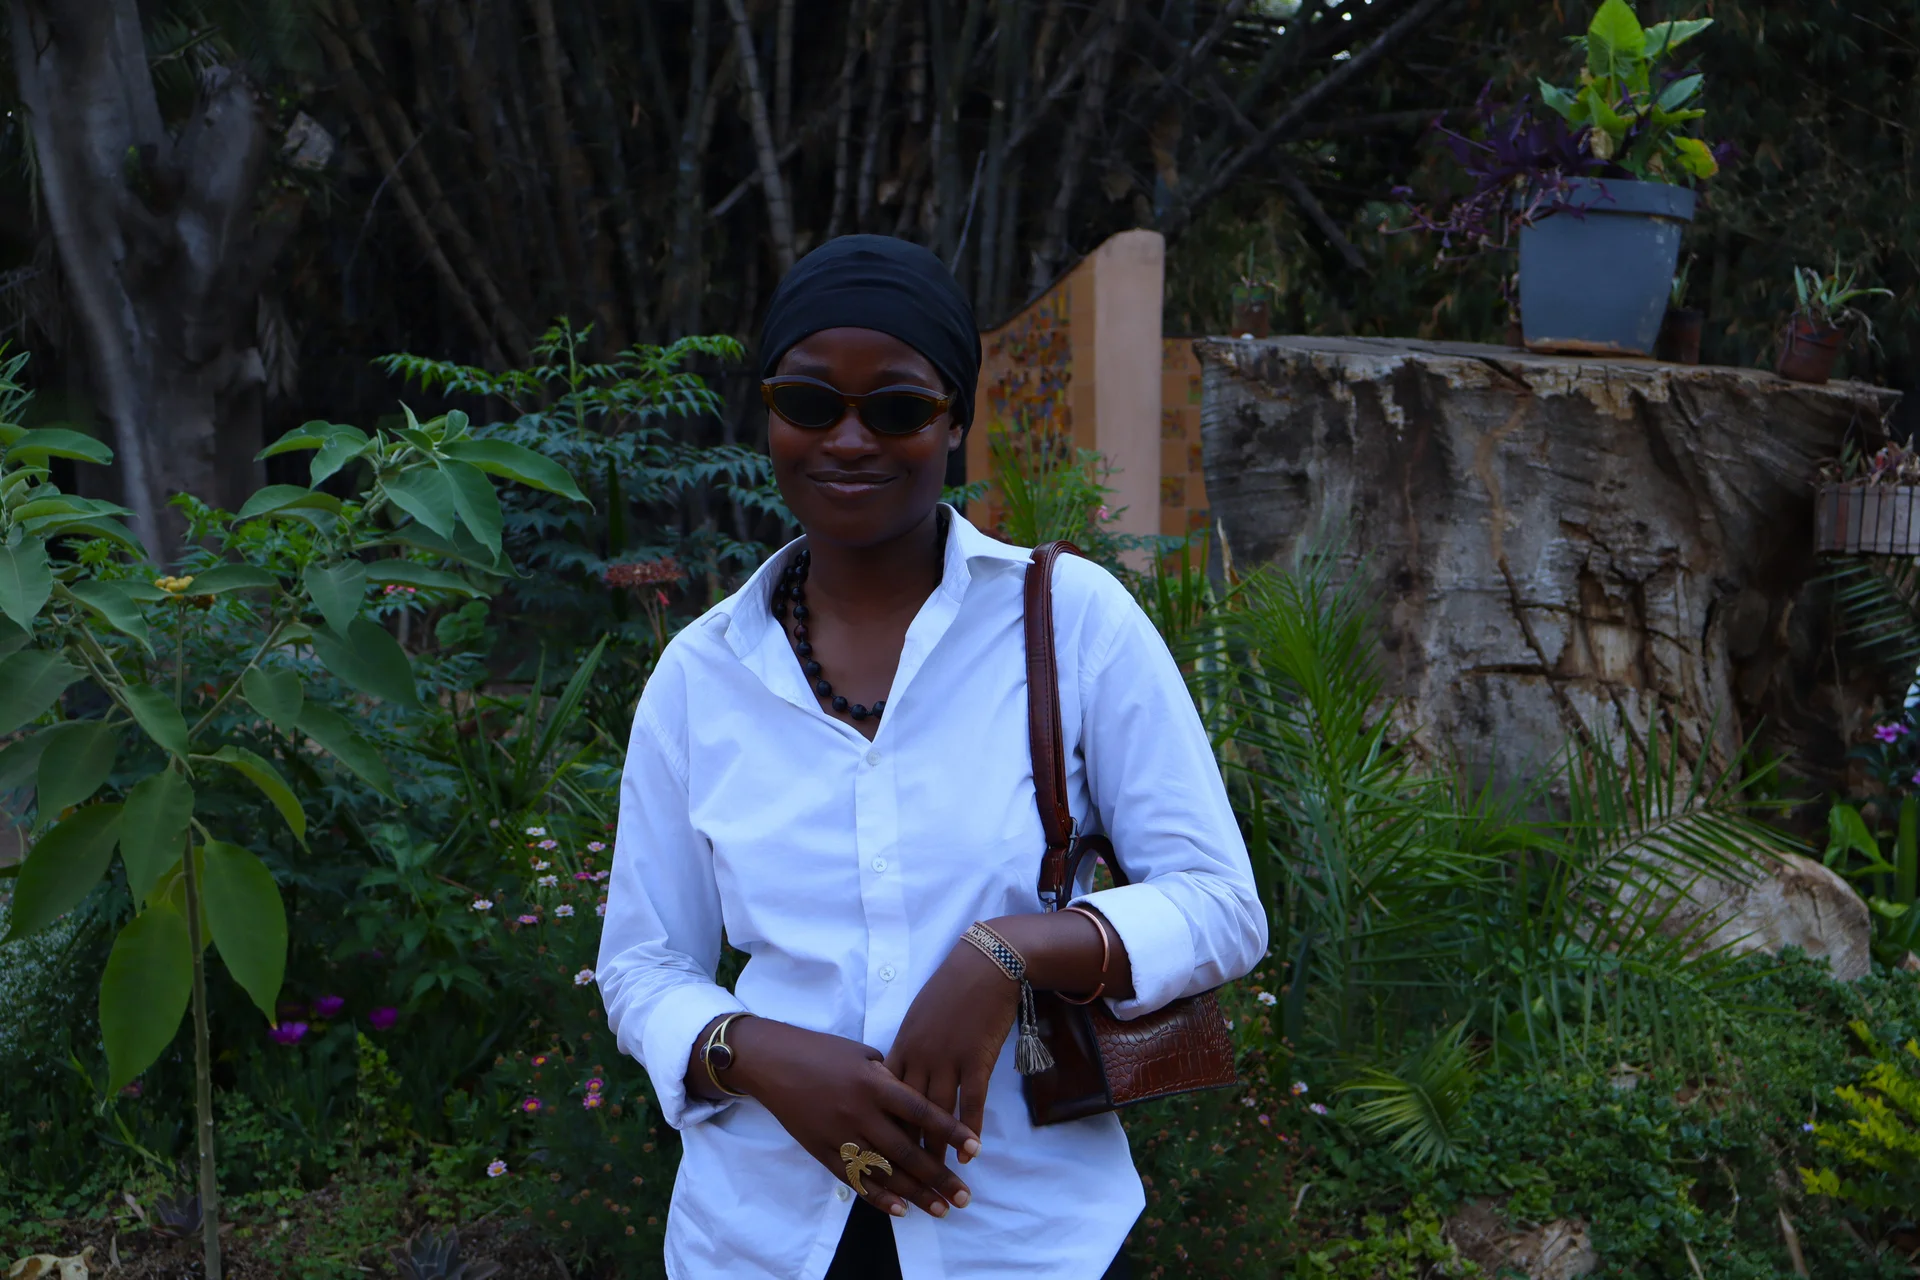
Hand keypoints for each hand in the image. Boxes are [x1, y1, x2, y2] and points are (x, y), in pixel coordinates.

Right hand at [726, 1018, 980, 1219]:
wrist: (772, 1062)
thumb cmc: (821, 1051)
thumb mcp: (863, 1054)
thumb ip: (891, 1079)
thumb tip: (915, 1105)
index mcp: (874, 1083)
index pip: (921, 1111)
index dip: (950, 1131)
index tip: (975, 1149)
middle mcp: (859, 1112)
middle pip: (907, 1151)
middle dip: (939, 1177)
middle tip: (964, 1197)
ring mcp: (839, 1135)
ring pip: (884, 1172)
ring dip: (915, 1194)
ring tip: (941, 1208)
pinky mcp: (820, 1151)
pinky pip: (853, 1179)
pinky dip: (878, 1197)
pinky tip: (901, 1209)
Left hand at [885, 941, 1017, 1168]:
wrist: (984, 965)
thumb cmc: (950, 988)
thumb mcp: (918, 1016)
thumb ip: (908, 1048)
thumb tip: (897, 1074)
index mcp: (902, 1045)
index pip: (886, 1096)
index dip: (882, 1124)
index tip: (877, 1151)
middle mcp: (920, 1056)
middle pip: (907, 1112)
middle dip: (906, 1148)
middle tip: (905, 1177)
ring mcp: (947, 1058)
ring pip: (937, 1114)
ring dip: (938, 1148)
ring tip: (937, 1177)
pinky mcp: (976, 1058)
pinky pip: (971, 1101)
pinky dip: (969, 1129)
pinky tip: (970, 1152)